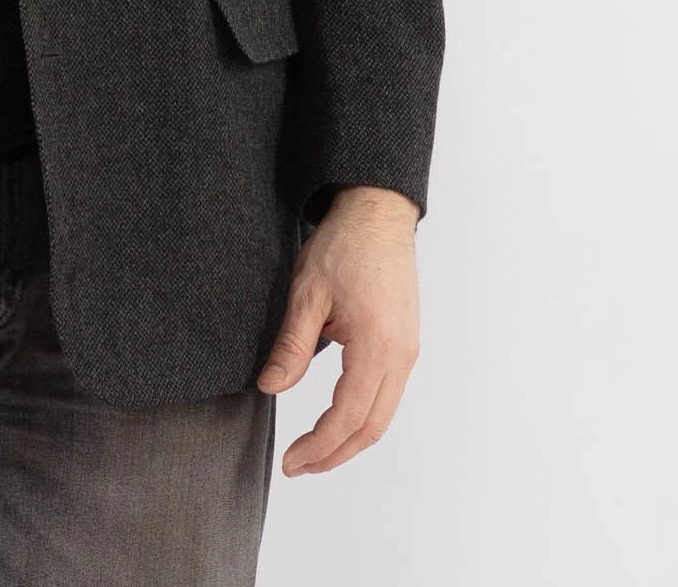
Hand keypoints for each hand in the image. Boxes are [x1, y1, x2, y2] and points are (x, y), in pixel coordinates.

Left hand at [256, 185, 421, 475]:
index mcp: (376, 345)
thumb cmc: (343, 245)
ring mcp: (408, 350)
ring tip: (313, 451)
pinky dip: (362, 416)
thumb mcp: (307, 293)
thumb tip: (269, 388)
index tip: (291, 462)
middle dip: (334, 454)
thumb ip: (291, 346)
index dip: (319, 446)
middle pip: (371, 427)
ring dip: (350, 439)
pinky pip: (388, 394)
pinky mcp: (406, 343)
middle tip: (299, 467)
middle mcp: (401, 355)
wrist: (377, 211)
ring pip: (383, 414)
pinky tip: (337, 419)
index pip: (348, 416)